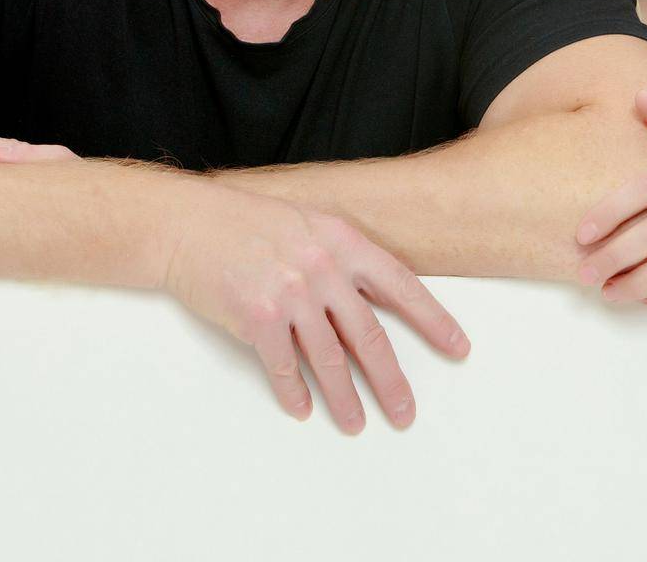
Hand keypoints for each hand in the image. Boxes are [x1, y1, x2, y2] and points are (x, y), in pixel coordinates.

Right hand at [0, 131, 471, 431]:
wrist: (187, 224)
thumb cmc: (248, 223)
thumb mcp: (308, 224)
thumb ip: (344, 257)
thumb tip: (380, 298)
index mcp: (341, 240)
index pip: (401, 284)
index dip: (434, 319)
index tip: (458, 348)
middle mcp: (321, 266)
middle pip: (369, 335)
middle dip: (391, 380)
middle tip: (406, 411)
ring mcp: (289, 292)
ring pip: (328, 358)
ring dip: (344, 398)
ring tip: (357, 423)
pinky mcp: (256, 315)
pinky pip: (282, 366)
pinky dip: (293, 391)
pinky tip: (302, 407)